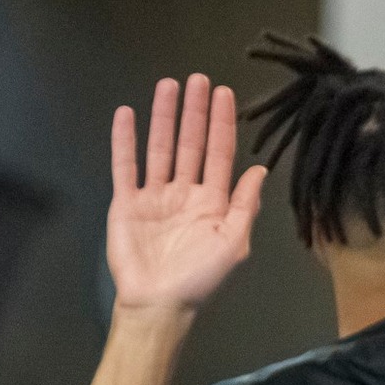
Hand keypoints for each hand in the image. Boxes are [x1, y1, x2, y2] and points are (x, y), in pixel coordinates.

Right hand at [107, 73, 265, 311]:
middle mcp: (186, 193)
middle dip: (195, 112)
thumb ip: (246, 205)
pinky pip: (125, 166)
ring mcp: (155, 197)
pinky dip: (125, 141)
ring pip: (160, 148)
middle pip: (190, 143)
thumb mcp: (234, 243)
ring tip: (168, 87)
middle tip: (197, 80)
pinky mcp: (128, 203)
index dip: (222, 124)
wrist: (158, 304)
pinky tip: (126, 115)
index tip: (224, 94)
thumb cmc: (199, 279)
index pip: (219, 153)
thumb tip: (260, 169)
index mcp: (213, 202)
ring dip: (163, 117)